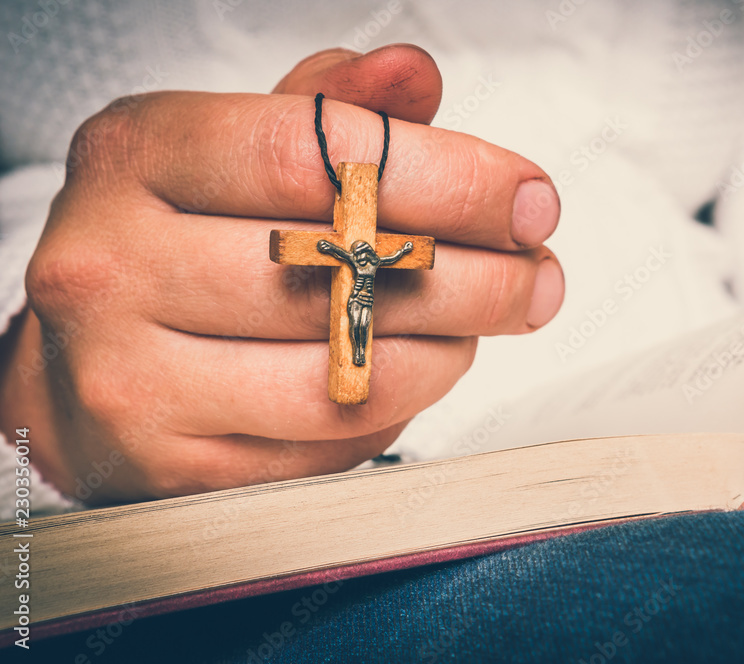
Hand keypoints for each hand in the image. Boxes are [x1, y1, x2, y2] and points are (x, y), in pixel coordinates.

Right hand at [0, 45, 563, 503]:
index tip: (529, 200)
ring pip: (345, 370)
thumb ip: (326, 110)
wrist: (87, 369)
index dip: (447, 177)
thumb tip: (413, 76)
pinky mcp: (175, 466)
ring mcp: (135, 377)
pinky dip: (397, 406)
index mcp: (136, 158)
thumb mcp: (231, 151)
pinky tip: (415, 370)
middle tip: (537, 276)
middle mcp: (115, 264)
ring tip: (483, 325)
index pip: (311, 152)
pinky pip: (329, 442)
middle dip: (477, 276)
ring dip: (449, 348)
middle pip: (338, 269)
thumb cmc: (178, 244)